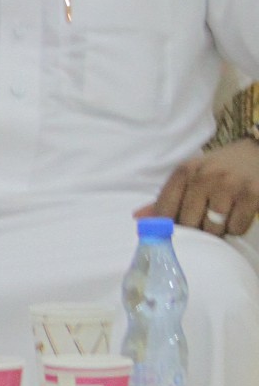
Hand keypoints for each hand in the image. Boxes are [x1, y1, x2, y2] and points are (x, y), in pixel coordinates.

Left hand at [137, 137, 258, 236]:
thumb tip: (138, 219)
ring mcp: (229, 185)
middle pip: (189, 223)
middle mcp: (204, 177)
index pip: (164, 209)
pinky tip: (237, 216)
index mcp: (184, 171)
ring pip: (213, 228)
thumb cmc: (218, 168)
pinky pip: (236, 228)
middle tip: (202, 225)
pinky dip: (236, 228)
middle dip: (195, 230)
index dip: (166, 226)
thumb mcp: (191, 175)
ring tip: (220, 220)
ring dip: (216, 231)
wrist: (257, 152)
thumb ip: (167, 197)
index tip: (172, 232)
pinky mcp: (252, 195)